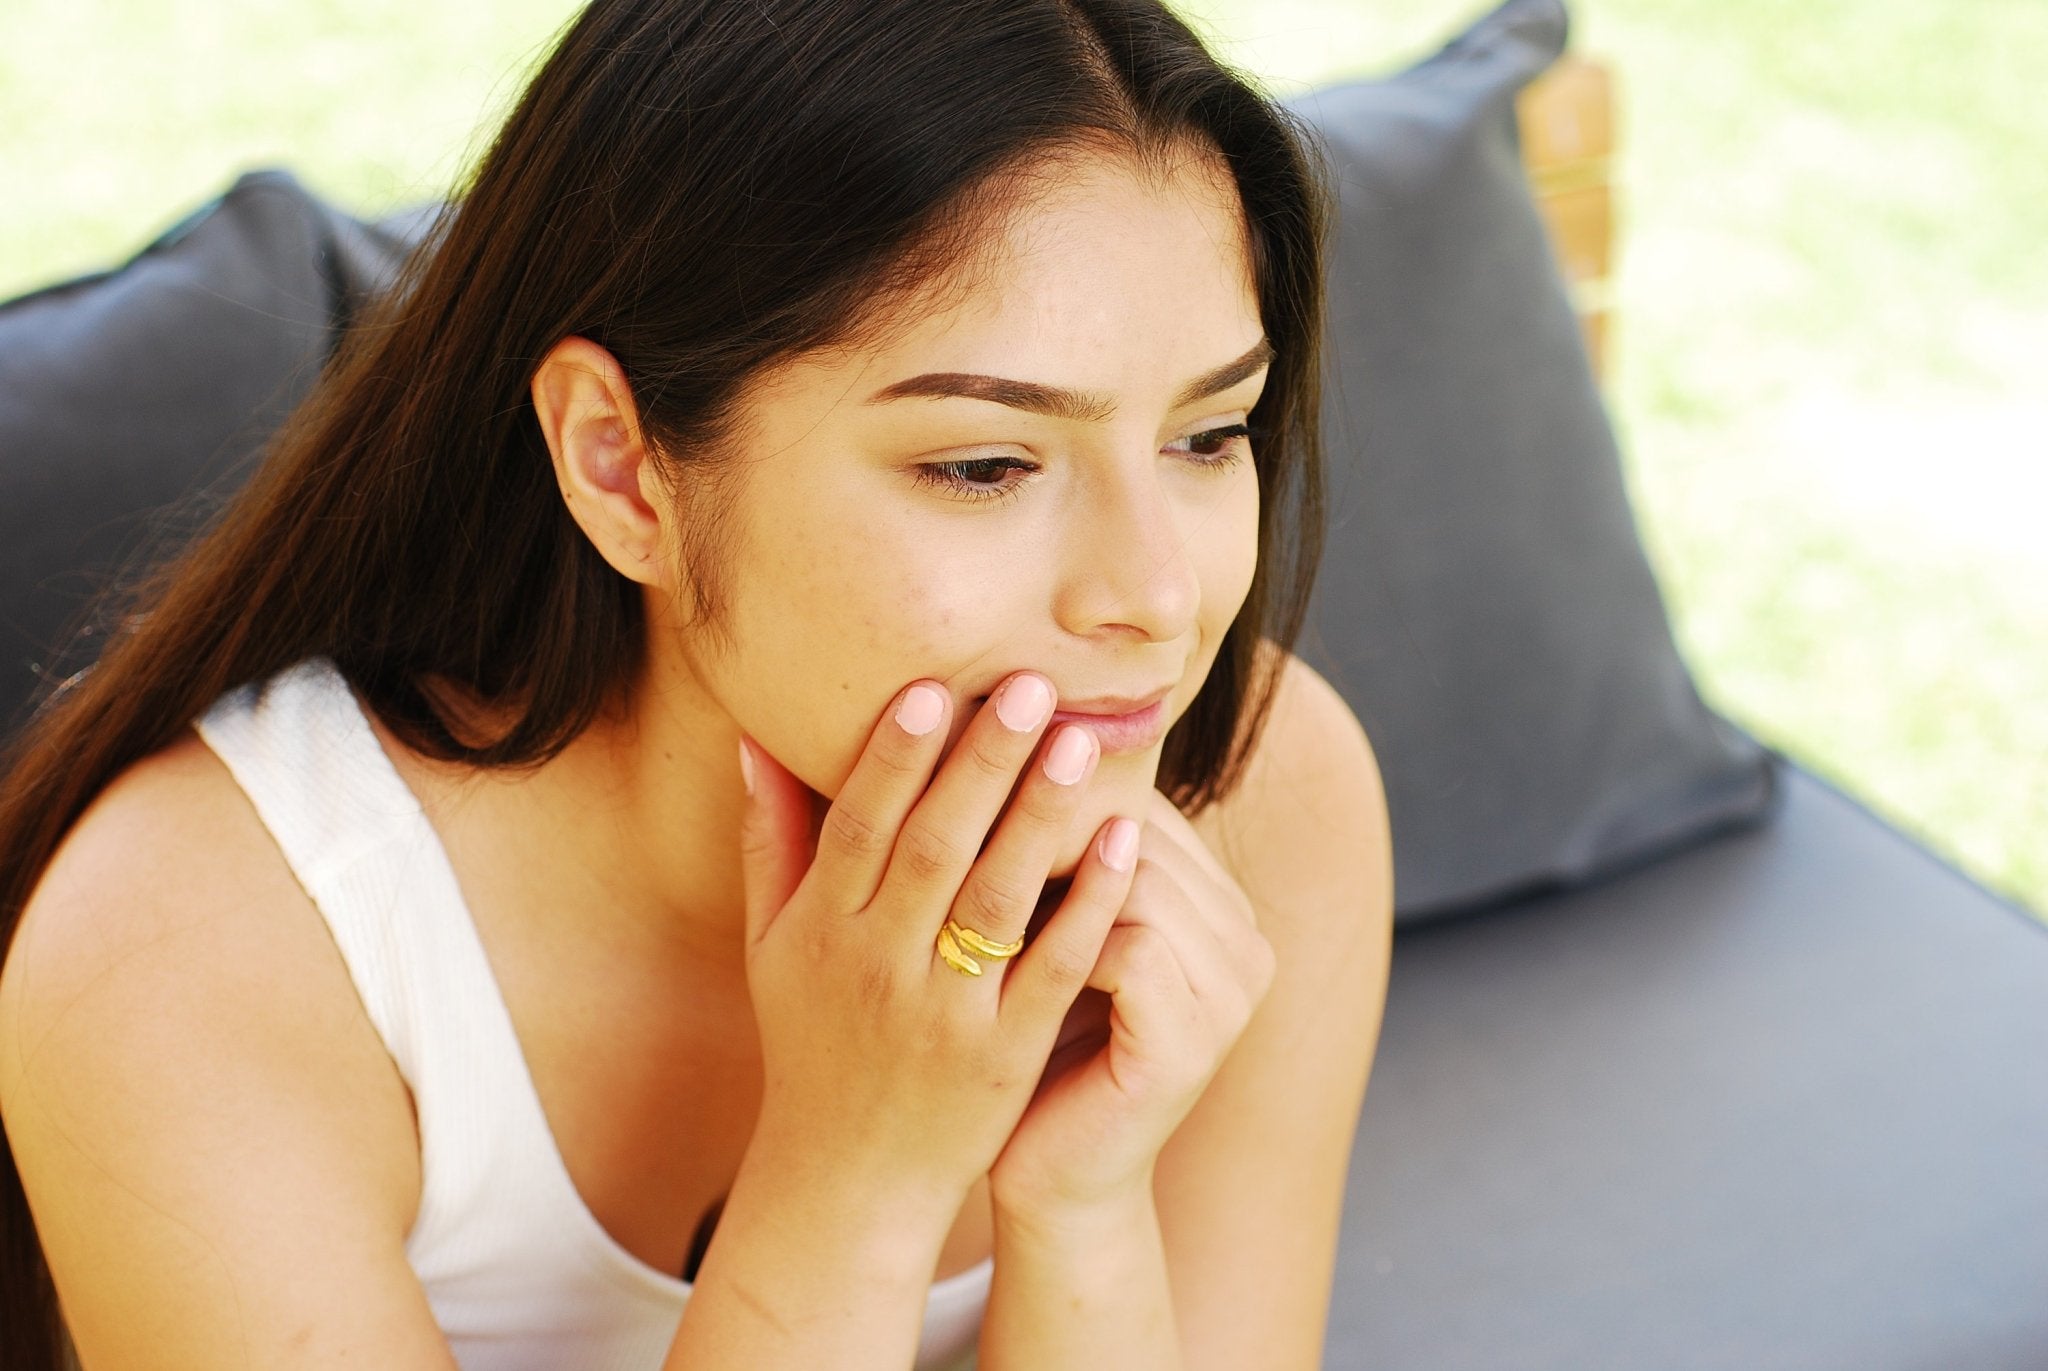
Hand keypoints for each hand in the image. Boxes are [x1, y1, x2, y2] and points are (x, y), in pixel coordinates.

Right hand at [733, 673, 1141, 1214]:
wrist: (849, 1179)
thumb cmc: (811, 1041)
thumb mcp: (770, 946)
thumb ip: (770, 840)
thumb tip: (756, 738)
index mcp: (821, 931)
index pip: (857, 827)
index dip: (892, 758)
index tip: (932, 689)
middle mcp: (877, 967)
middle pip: (932, 850)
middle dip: (983, 766)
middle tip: (1032, 688)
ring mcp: (945, 1014)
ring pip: (996, 902)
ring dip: (1041, 819)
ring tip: (1083, 746)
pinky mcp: (1006, 1055)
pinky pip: (1053, 970)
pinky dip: (1089, 906)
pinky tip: (1124, 846)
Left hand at [988, 789, 1277, 1216]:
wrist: (1052, 1181)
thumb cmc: (1036, 1048)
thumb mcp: (1049, 937)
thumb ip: (1054, 856)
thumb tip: (985, 738)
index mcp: (1217, 904)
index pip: (1139, 805)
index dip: (1049, 780)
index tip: (966, 754)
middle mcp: (1243, 940)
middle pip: (1142, 830)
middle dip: (1045, 808)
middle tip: (953, 781)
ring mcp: (1232, 992)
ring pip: (1138, 876)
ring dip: (1046, 860)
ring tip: (962, 846)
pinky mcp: (1197, 1039)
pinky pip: (1129, 945)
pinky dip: (1058, 928)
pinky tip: (989, 927)